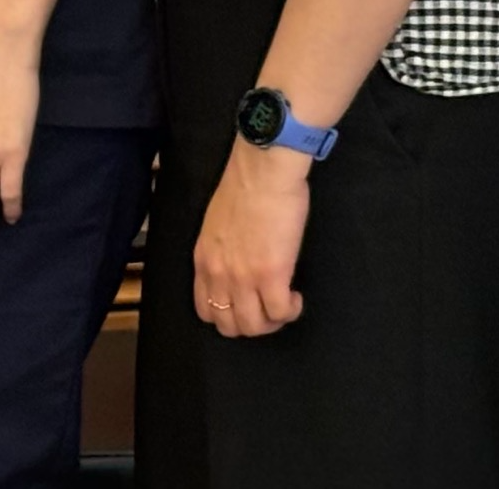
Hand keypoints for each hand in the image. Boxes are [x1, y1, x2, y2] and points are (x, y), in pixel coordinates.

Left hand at [193, 137, 310, 337]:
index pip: (205, 311)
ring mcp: (244, 278)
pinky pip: (280, 312)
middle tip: (269, 308)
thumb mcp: (216, 226)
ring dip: (273, 321)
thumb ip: (221, 251)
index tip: (246, 306)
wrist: (262, 171)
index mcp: (203, 261)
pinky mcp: (272, 275)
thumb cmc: (243, 188)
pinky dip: (290, 311)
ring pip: (255, 326)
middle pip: (230, 326)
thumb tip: (235, 265)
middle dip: (252, 324)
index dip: (228, 317)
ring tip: (284, 303)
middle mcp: (219, 275)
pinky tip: (295, 297)